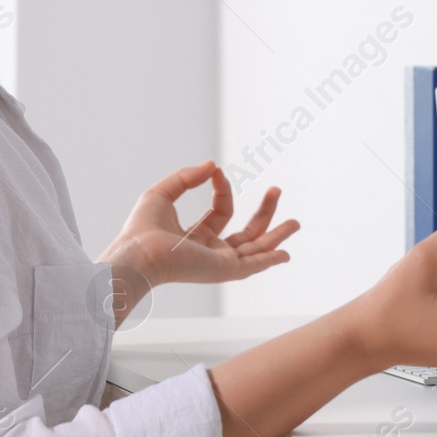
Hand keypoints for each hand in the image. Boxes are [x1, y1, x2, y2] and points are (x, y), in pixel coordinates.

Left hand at [98, 160, 299, 314]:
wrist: (140, 253)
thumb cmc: (142, 229)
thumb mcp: (162, 193)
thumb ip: (187, 178)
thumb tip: (213, 166)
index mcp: (195, 238)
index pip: (221, 211)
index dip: (223, 189)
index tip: (217, 172)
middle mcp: (210, 252)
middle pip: (246, 233)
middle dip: (264, 213)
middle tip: (276, 190)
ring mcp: (219, 263)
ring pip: (255, 250)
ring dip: (276, 236)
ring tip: (295, 223)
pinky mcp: (225, 270)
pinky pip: (253, 266)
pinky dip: (270, 260)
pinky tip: (286, 254)